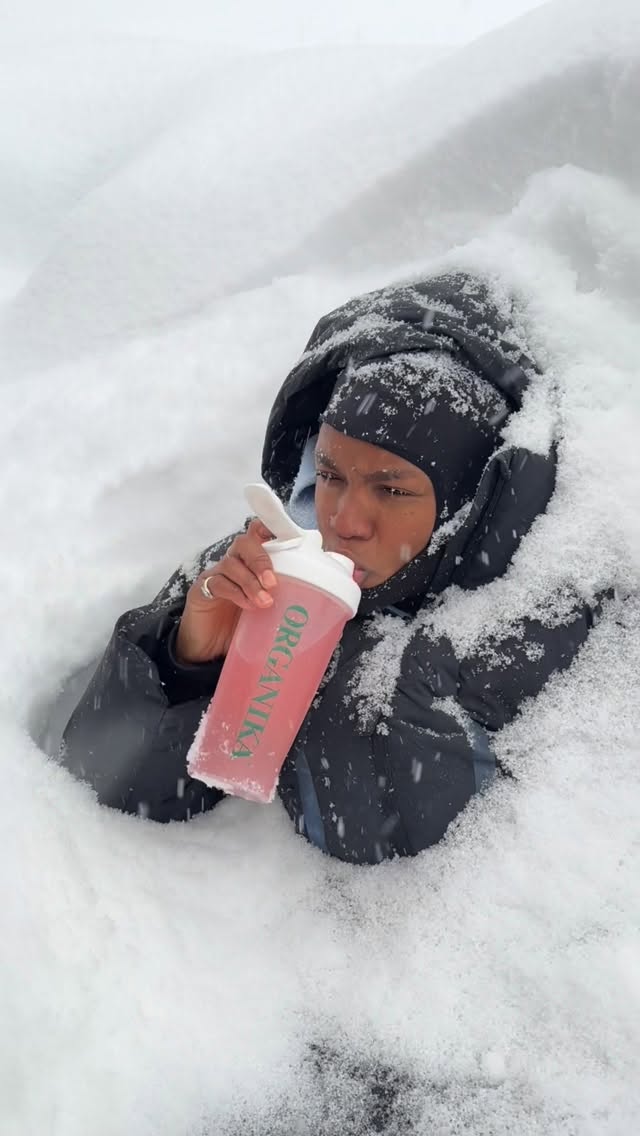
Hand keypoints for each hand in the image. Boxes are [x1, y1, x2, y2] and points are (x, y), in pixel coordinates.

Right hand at [175, 520, 276, 663]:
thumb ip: (284, 601)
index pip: (258, 535)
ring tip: (265, 601)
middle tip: (273, 582)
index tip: (288, 538)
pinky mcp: (202, 591)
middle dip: (261, 560)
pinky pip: (219, 583)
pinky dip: (236, 593)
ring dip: (251, 581)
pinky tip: (248, 606)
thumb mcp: (267, 612)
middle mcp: (233, 564)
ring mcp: (216, 576)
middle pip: (244, 543)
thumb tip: (318, 603)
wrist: (207, 652)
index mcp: (250, 564)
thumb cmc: (241, 628)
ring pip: (232, 563)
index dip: (269, 529)